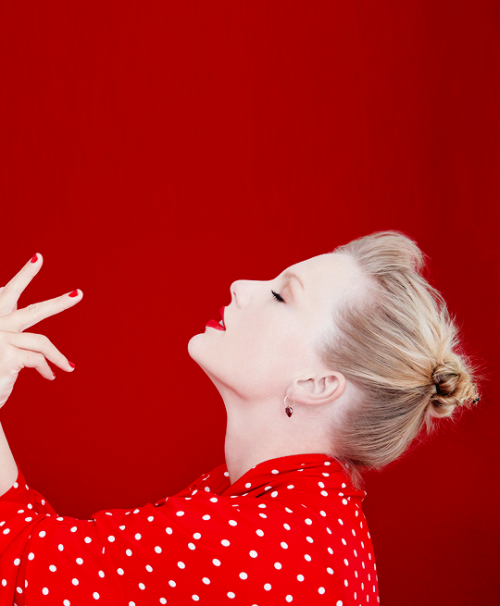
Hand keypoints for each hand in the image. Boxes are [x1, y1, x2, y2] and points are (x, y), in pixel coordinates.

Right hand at [0, 253, 82, 410]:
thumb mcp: (1, 346)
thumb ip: (10, 331)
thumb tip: (24, 322)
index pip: (9, 293)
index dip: (25, 274)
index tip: (38, 257)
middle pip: (30, 309)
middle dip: (55, 300)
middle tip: (79, 293)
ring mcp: (1, 338)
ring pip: (41, 341)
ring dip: (57, 357)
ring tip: (69, 367)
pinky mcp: (7, 355)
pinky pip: (37, 360)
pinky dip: (46, 369)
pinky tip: (50, 376)